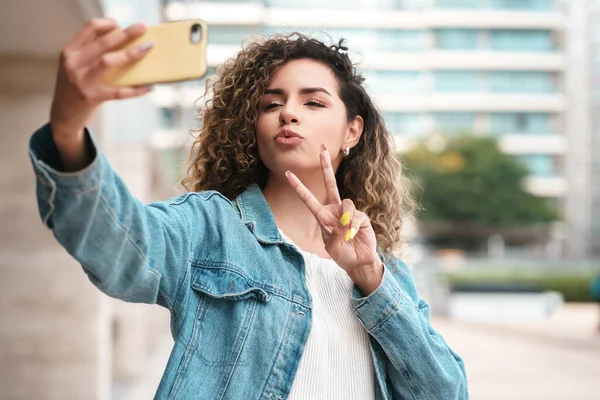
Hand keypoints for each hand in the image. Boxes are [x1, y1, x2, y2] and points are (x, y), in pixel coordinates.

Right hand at [50, 18, 152, 138]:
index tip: (123, 26)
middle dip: (125, 33)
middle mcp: (73, 63)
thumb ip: (92, 52)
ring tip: (146, 48)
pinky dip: (136, 89)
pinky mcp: (91, 97)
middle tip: (142, 28)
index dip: (109, 24)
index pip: (90, 28)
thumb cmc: (75, 87)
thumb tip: (124, 40)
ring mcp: (81, 81)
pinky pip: (119, 92)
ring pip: (108, 61)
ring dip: (130, 53)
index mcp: (70, 51)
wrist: (63, 116)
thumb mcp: (76, 66)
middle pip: (102, 42)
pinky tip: (150, 87)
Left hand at [285, 144, 383, 294]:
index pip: (308, 199)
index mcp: (322, 216)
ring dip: (346, 219)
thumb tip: (343, 221)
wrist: (359, 262)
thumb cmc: (342, 255)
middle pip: (330, 184)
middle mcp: (335, 210)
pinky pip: (357, 216)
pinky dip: (354, 227)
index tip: (288, 174)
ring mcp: (349, 212)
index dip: (299, 186)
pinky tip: (354, 236)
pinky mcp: (362, 217)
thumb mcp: (332, 248)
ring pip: (347, 203)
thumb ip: (334, 235)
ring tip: (347, 235)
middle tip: (322, 149)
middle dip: (326, 166)